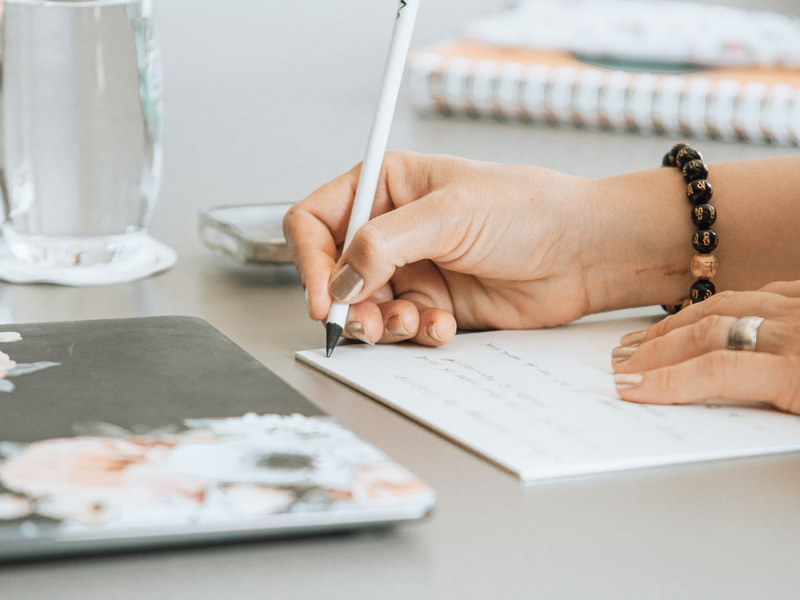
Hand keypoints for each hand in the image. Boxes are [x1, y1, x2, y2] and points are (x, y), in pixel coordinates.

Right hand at [284, 151, 602, 345]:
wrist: (581, 253)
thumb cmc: (528, 209)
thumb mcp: (449, 214)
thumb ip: (383, 244)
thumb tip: (339, 279)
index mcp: (387, 187)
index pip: (317, 220)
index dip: (309, 259)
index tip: (322, 296)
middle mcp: (394, 229)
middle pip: (335, 273)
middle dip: (348, 303)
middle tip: (367, 322)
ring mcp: (413, 268)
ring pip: (366, 307)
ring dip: (383, 323)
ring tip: (413, 318)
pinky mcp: (434, 302)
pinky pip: (403, 327)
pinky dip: (417, 332)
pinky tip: (443, 324)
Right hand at [612, 281, 799, 412]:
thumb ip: (772, 416)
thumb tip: (718, 414)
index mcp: (797, 372)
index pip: (715, 373)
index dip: (666, 381)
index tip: (632, 388)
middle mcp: (795, 331)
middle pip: (707, 334)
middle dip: (656, 350)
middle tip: (623, 363)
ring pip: (724, 304)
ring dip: (677, 323)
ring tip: (645, 337)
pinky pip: (760, 290)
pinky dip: (725, 303)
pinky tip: (707, 311)